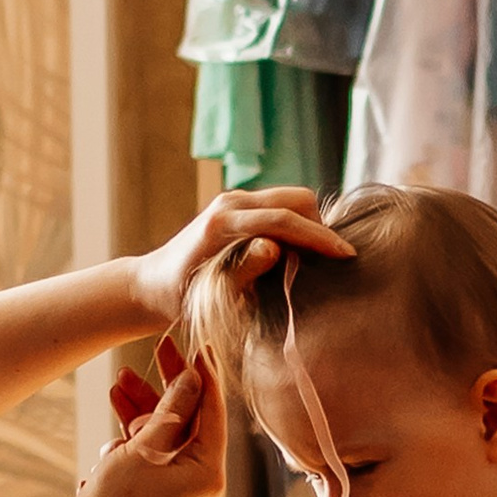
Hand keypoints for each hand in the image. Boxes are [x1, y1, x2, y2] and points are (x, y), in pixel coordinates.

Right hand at [78, 349, 226, 496]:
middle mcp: (202, 477)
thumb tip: (194, 377)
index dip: (205, 375)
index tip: (198, 343)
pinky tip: (116, 406)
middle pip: (192, 416)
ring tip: (120, 379)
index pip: (213, 412)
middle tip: (165, 345)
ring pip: (168, 428)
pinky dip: (136, 428)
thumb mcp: (146, 447)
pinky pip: (154, 446)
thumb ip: (172, 409)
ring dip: (143, 404)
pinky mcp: (163, 484)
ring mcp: (183, 481)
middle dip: (169, 383)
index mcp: (208, 472)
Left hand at [126, 188, 352, 336]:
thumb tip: (275, 248)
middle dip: (319, 225)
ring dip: (310, 224)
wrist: (151, 284)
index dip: (319, 237)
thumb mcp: (208, 293)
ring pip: (291, 199)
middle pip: (296, 198)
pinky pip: (280, 206)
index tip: (346, 255)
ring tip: (316, 260)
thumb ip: (242, 270)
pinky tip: (298, 253)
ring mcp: (234, 201)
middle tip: (330, 262)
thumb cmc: (176, 298)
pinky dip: (297, 224)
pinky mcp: (238, 207)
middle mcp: (231, 203)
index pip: (284, 219)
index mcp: (223, 222)